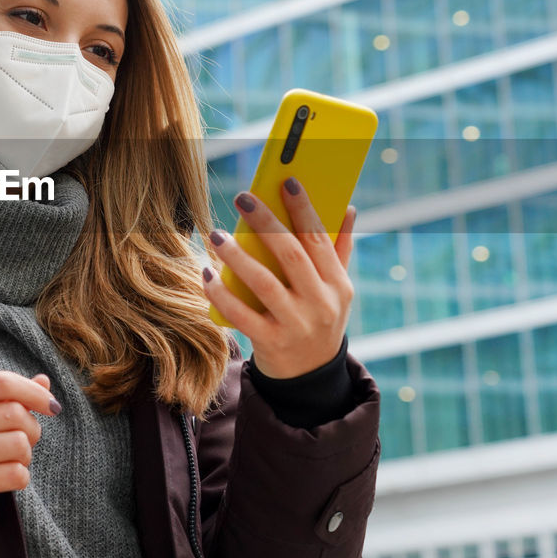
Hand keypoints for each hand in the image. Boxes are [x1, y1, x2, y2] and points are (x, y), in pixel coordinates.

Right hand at [0, 371, 61, 523]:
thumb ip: (8, 395)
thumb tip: (44, 381)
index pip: (1, 382)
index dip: (34, 392)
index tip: (52, 406)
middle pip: (14, 413)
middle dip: (32, 428)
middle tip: (25, 440)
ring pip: (18, 445)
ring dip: (26, 454)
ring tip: (12, 459)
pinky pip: (14, 474)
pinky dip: (21, 476)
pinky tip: (6, 476)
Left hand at [201, 178, 356, 378]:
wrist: (310, 376)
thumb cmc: (318, 318)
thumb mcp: (336, 290)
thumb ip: (339, 250)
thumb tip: (349, 207)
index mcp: (338, 285)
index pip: (320, 240)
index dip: (304, 209)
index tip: (287, 181)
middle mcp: (320, 304)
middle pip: (291, 255)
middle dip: (266, 222)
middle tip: (242, 197)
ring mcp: (295, 325)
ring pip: (264, 283)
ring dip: (237, 256)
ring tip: (216, 234)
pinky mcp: (270, 343)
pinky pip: (240, 315)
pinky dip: (221, 294)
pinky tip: (207, 274)